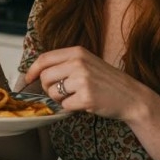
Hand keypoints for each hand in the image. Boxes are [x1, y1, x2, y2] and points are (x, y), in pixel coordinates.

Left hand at [22, 46, 153, 121]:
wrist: (132, 97)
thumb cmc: (107, 82)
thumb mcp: (87, 63)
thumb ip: (64, 64)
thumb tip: (36, 74)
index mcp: (77, 52)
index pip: (44, 59)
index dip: (32, 70)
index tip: (28, 79)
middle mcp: (78, 63)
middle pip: (45, 78)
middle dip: (48, 89)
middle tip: (63, 93)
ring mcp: (82, 80)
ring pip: (53, 93)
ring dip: (61, 99)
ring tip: (77, 96)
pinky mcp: (86, 97)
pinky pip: (65, 106)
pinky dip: (71, 108)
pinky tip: (85, 103)